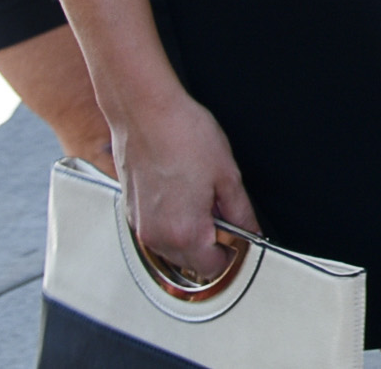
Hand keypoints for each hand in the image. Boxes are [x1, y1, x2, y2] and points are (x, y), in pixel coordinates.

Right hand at [112, 92, 257, 287]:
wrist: (145, 112)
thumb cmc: (184, 136)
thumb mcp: (227, 175)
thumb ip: (241, 211)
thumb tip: (251, 230)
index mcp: (185, 232)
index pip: (213, 268)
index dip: (231, 254)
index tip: (238, 239)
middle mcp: (157, 236)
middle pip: (190, 264)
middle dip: (210, 247)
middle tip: (222, 215)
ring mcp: (139, 225)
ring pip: (171, 250)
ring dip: (189, 237)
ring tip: (202, 201)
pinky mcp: (130, 211)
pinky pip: (155, 231)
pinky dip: (170, 224)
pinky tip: (181, 195)